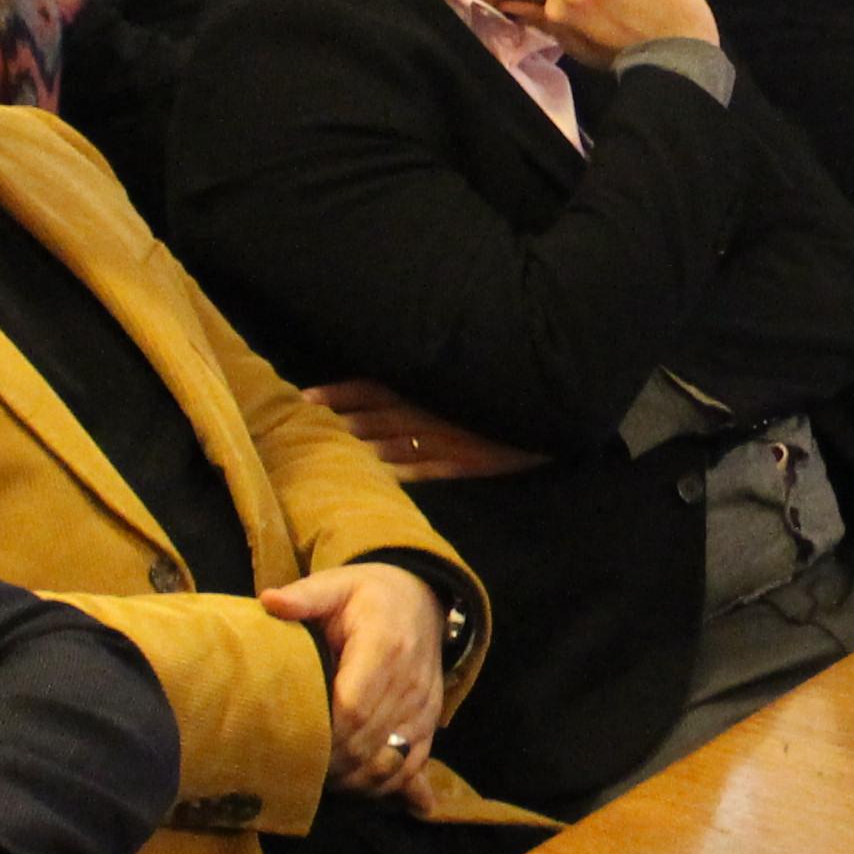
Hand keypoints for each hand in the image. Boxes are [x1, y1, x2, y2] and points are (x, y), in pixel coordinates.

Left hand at [267, 565, 446, 801]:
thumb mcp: (337, 584)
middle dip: (331, 764)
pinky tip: (356, 789)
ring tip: (320, 781)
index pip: (354, 707)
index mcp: (385, 646)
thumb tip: (268, 601)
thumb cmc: (369, 596)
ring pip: (391, 761)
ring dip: (354, 780)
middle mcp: (410, 681)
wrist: (422, 600)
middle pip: (368, 742)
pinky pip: (412, 765)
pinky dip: (385, 785)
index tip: (293, 742)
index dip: (324, 734)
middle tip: (295, 769)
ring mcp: (424, 706)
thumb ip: (305, 596)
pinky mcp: (430, 722)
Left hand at [304, 378, 548, 480]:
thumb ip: (425, 375)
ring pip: (393, 448)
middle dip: (340, 425)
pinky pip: (424, 470)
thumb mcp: (458, 374)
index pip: (372, 387)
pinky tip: (378, 478)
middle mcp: (431, 411)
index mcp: (425, 385)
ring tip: (330, 459)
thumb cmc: (499, 385)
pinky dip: (399, 474)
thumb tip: (384, 380)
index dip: (338, 393)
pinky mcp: (466, 461)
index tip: (305, 398)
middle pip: (374, 419)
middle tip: (304, 432)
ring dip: (362, 453)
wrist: (549, 405)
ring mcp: (447, 438)